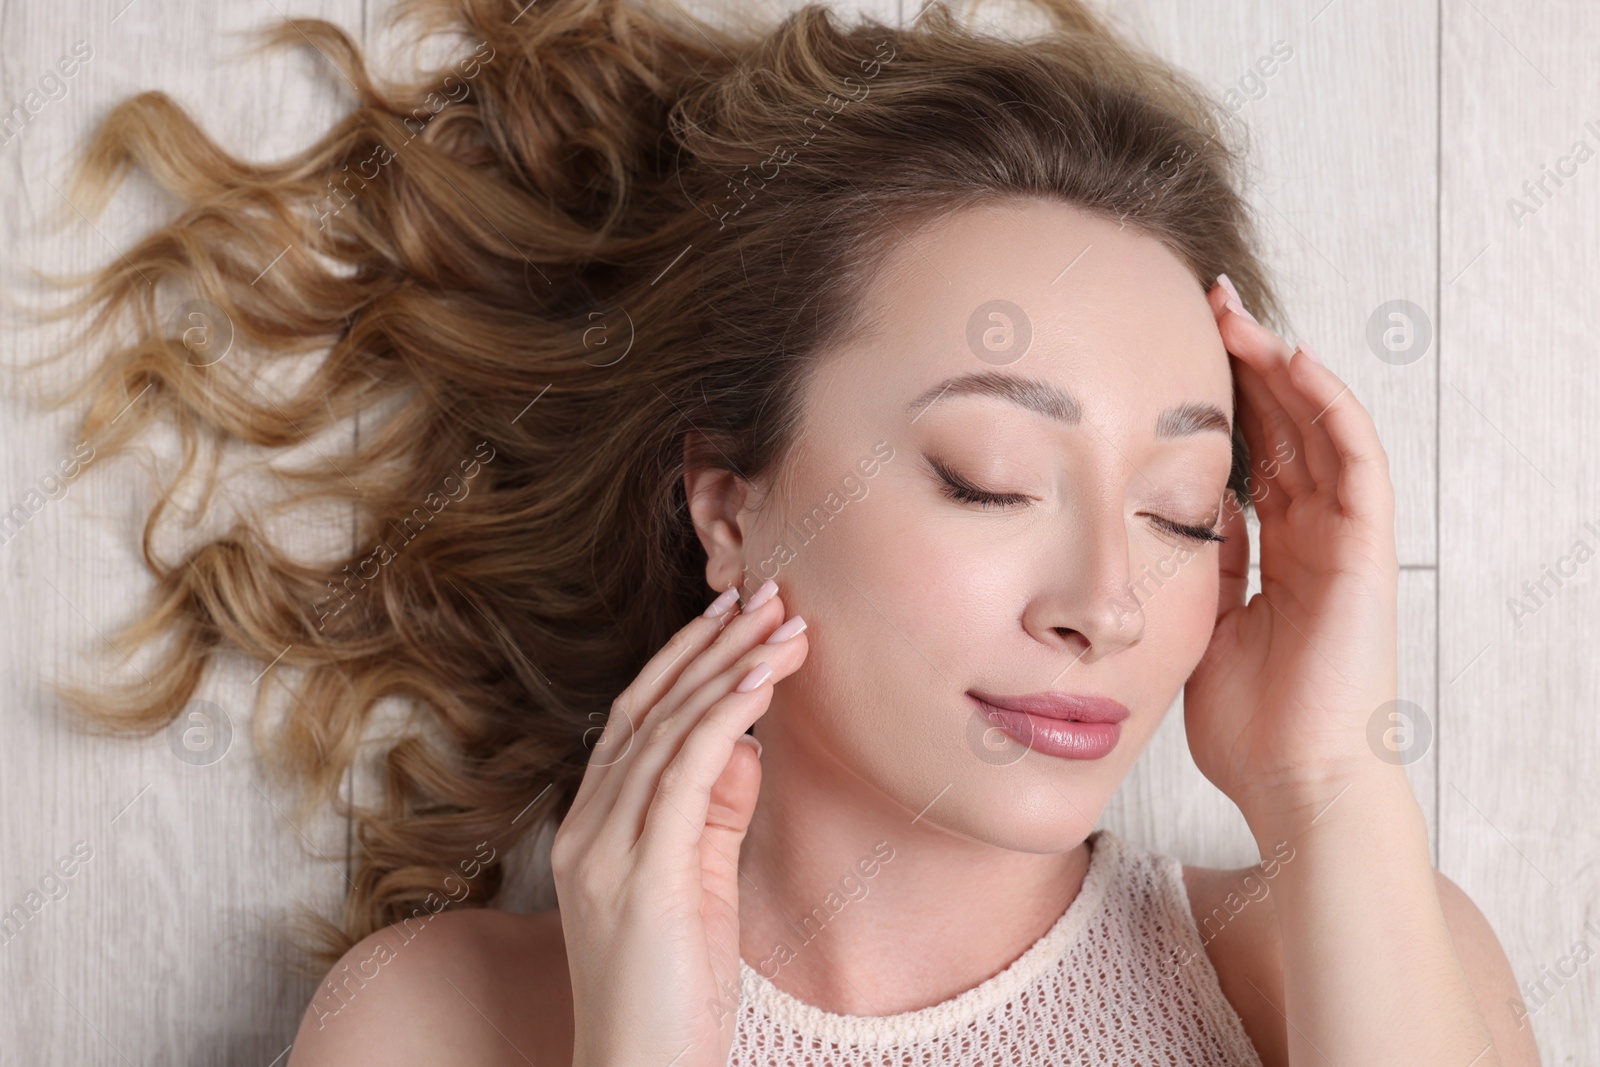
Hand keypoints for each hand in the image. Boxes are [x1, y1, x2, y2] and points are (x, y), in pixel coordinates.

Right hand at [550, 579, 808, 1066]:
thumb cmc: (673, 997)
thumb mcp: (699, 891)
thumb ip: (713, 816)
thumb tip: (745, 745)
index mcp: (594, 832)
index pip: (635, 722)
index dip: (681, 662)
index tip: (730, 616)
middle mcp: (590, 830)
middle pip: (647, 709)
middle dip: (709, 645)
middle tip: (765, 593)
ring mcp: (608, 850)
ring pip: (666, 728)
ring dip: (728, 665)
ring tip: (781, 621)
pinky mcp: (643, 873)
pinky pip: (686, 771)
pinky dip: (726, 713)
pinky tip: (761, 677)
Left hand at [1181, 277, 1400, 828]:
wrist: (1293, 785)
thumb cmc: (1248, 727)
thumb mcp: (1201, 629)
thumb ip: (1194, 573)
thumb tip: (1161, 527)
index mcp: (1276, 558)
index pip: (1251, 460)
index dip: (1221, 406)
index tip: (1173, 357)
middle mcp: (1313, 540)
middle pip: (1285, 431)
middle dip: (1248, 367)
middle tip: (1204, 308)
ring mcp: (1344, 543)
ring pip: (1318, 431)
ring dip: (1281, 368)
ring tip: (1236, 315)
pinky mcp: (1366, 553)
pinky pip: (1355, 463)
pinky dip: (1329, 407)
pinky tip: (1295, 360)